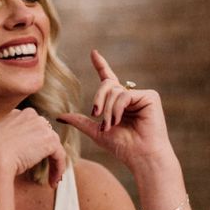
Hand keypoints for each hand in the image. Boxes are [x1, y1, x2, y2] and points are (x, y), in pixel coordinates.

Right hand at [0, 108, 65, 187]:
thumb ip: (7, 142)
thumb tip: (17, 153)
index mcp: (15, 115)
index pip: (31, 128)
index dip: (34, 146)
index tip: (33, 161)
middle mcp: (29, 115)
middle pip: (45, 136)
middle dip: (46, 154)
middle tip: (46, 171)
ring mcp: (40, 126)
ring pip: (53, 146)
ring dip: (53, 164)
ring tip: (51, 180)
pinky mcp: (49, 139)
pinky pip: (60, 155)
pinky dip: (58, 169)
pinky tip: (52, 182)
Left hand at [57, 49, 172, 167]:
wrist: (140, 157)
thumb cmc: (122, 147)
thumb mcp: (96, 132)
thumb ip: (80, 121)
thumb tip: (58, 116)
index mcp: (119, 102)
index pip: (108, 79)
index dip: (101, 65)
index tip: (93, 53)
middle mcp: (131, 96)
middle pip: (107, 84)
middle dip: (98, 100)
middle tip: (96, 115)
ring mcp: (141, 96)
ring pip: (114, 90)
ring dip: (107, 109)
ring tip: (110, 125)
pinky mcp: (150, 97)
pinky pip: (124, 95)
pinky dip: (117, 108)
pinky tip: (118, 120)